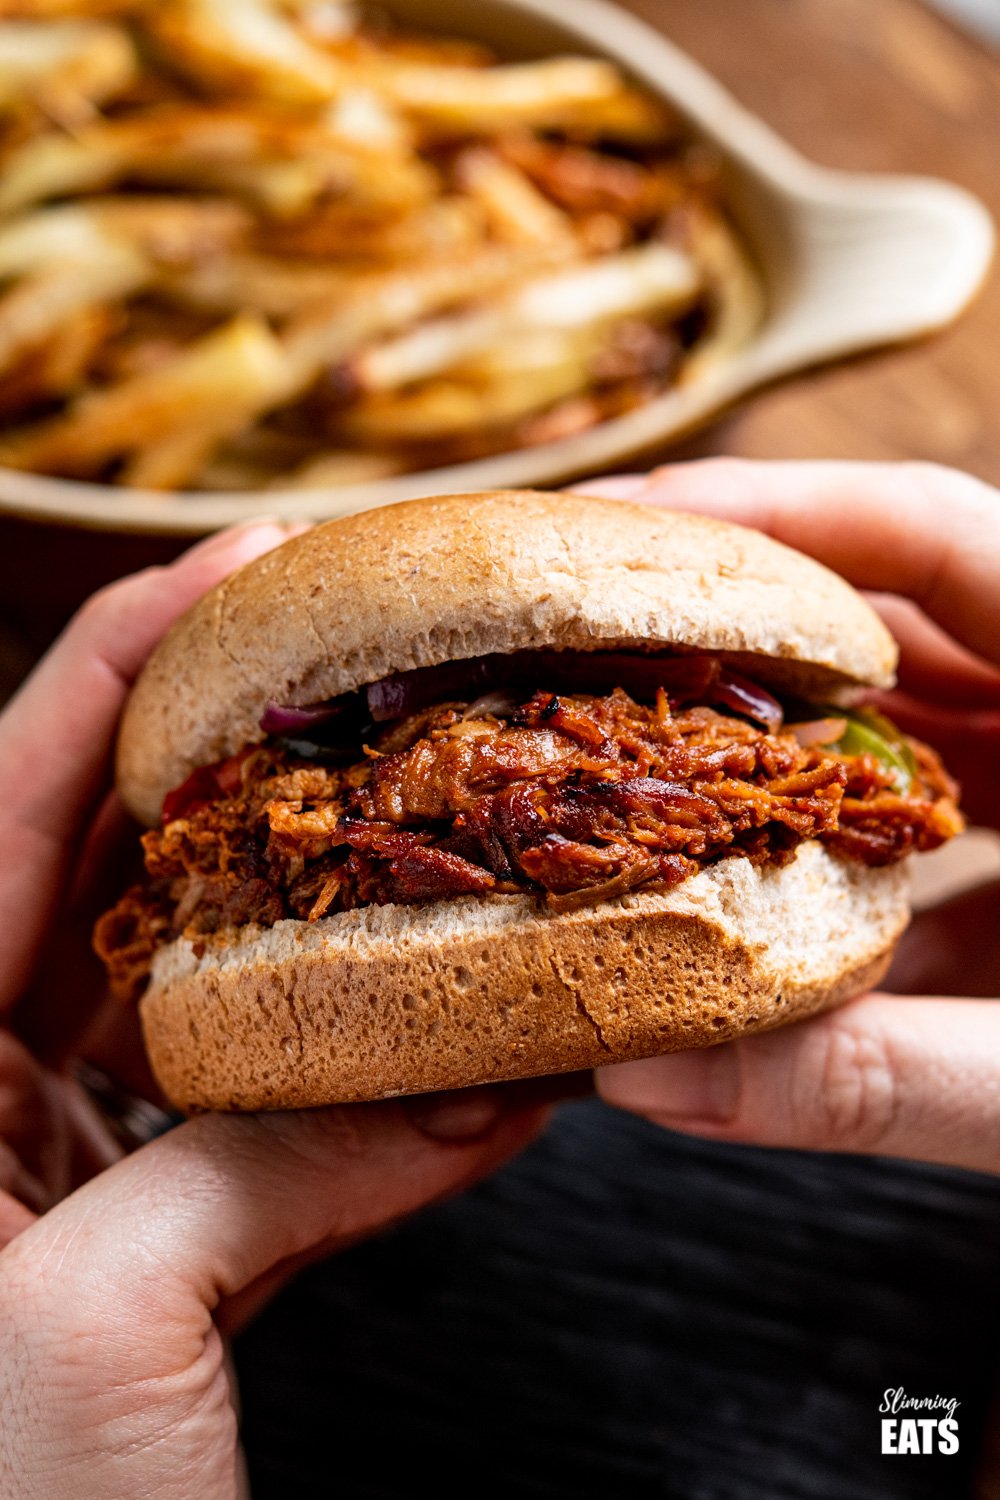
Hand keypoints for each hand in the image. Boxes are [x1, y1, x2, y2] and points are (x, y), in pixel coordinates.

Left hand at [0, 523, 546, 1498]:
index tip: (237, 574)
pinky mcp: (149, 1247)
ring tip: (427, 840)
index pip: (3, 808)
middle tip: (353, 674)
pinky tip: (472, 1065)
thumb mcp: (93, 1333)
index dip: (115, 672)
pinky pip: (269, 1132)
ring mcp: (63, 1172)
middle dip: (238, 771)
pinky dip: (371, 1102)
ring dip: (332, 940)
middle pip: (112, 878)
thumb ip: (263, 1172)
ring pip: (209, 1001)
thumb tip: (460, 1090)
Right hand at [584, 460, 999, 1173]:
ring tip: (617, 748)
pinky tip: (730, 888)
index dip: (775, 512)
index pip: (939, 533)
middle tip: (575, 634)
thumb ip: (880, 1077)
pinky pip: (909, 819)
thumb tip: (650, 1074)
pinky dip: (816, 844)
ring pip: (888, 719)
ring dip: (759, 739)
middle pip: (889, 615)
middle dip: (730, 624)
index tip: (622, 524)